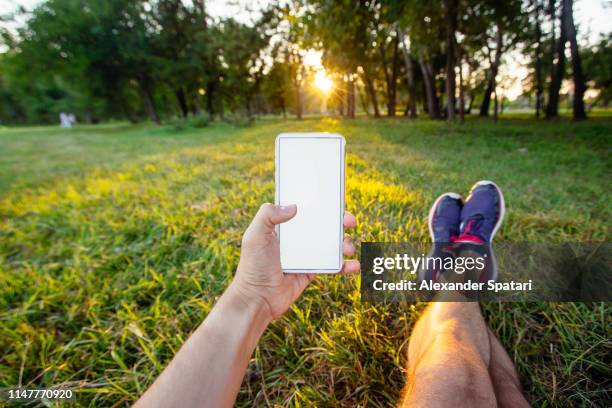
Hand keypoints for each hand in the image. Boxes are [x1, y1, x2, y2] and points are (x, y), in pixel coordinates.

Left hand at [230, 203, 358, 320]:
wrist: (258, 299)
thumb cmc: (253, 267)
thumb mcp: (254, 236)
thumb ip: (268, 215)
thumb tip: (294, 207)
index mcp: (283, 226)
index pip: (304, 209)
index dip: (320, 204)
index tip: (334, 201)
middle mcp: (296, 238)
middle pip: (323, 225)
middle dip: (340, 221)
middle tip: (351, 221)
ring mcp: (306, 255)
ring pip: (332, 244)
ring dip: (345, 243)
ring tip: (348, 247)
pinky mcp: (312, 271)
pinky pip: (333, 265)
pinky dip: (346, 265)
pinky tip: (353, 265)